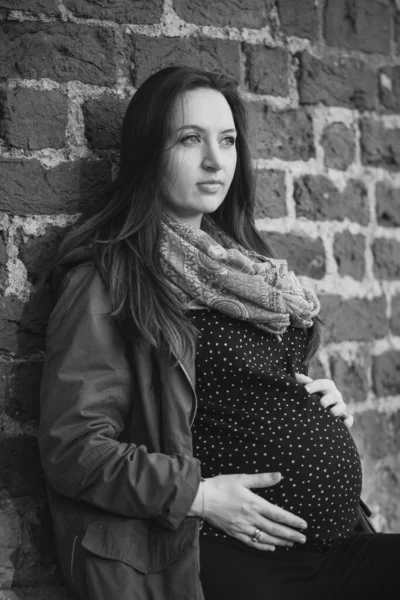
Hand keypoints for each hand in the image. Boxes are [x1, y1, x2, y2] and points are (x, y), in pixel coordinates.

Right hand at [192, 472, 307, 551]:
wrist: (201, 499)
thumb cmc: (221, 485)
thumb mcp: (242, 478)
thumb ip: (262, 479)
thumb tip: (279, 475)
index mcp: (254, 503)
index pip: (278, 514)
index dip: (292, 520)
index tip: (303, 525)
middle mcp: (250, 518)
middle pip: (275, 529)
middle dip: (290, 534)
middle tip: (303, 539)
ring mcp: (242, 527)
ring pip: (265, 537)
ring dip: (280, 541)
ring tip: (291, 543)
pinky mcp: (234, 532)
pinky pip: (251, 542)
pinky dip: (263, 546)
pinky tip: (270, 547)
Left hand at [295, 373, 353, 427]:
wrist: (320, 406)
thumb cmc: (313, 394)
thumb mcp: (308, 387)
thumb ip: (303, 382)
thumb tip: (295, 375)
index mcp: (327, 386)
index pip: (321, 384)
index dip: (313, 386)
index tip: (305, 390)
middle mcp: (335, 395)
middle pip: (333, 395)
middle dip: (327, 399)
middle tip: (321, 403)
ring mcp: (340, 406)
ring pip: (342, 406)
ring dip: (337, 409)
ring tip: (331, 413)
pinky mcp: (344, 417)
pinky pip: (349, 418)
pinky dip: (348, 421)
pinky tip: (345, 424)